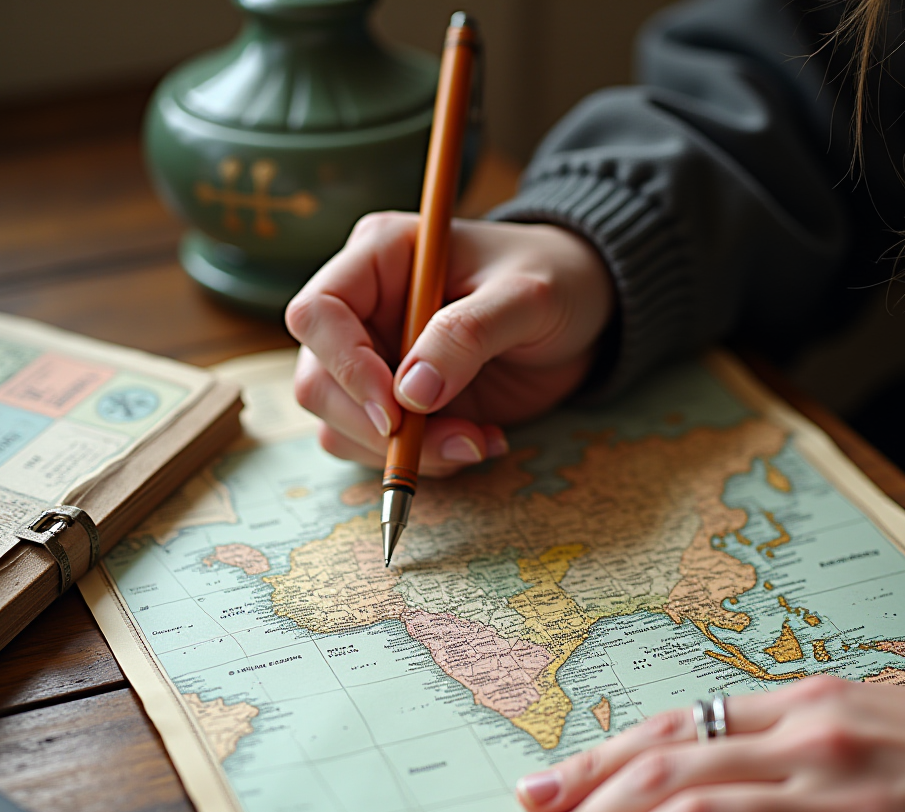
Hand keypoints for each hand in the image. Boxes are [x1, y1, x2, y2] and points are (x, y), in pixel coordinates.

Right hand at [286, 213, 613, 475]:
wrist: (586, 309)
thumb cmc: (556, 278)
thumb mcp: (526, 297)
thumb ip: (468, 335)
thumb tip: (410, 395)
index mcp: (380, 257)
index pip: (317, 313)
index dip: (344, 367)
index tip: (396, 413)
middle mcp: (365, 310)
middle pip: (319, 383)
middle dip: (379, 429)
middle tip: (457, 440)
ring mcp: (378, 360)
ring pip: (343, 427)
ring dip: (408, 454)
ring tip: (480, 441)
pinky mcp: (401, 404)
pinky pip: (381, 449)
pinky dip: (427, 461)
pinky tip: (482, 440)